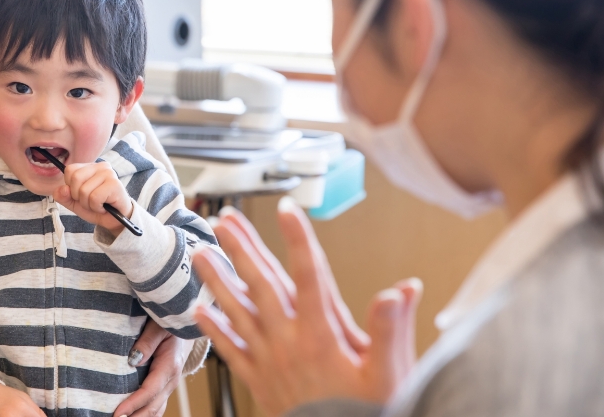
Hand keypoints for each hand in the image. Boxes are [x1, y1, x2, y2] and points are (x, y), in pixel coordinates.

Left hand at [55, 161, 132, 234]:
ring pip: (84, 191)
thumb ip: (63, 196)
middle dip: (79, 197)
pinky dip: (96, 207)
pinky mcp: (115, 184)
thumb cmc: (96, 207)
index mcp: (90, 167)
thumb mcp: (74, 202)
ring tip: (99, 205)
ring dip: (88, 204)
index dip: (71, 187)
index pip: (70, 170)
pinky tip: (104, 207)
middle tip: (91, 201)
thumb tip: (61, 189)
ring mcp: (109, 174)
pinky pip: (94, 198)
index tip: (83, 194)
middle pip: (75, 178)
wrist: (115, 221)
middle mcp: (100, 166)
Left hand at [114, 323, 188, 416]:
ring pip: (155, 411)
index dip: (133, 404)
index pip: (150, 391)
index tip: (117, 414)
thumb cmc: (169, 324)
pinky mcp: (163, 389)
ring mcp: (168, 387)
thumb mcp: (159, 326)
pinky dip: (143, 415)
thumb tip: (134, 359)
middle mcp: (170, 381)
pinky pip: (155, 407)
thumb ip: (147, 341)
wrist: (184, 328)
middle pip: (152, 407)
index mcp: (169, 366)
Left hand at [191, 199, 421, 416]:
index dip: (299, 239)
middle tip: (225, 220)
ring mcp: (270, 361)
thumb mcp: (390, 374)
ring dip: (219, 280)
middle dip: (244, 249)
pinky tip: (200, 311)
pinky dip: (215, 331)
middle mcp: (291, 342)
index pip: (310, 275)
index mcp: (323, 335)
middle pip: (263, 285)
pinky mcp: (260, 381)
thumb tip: (402, 289)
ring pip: (239, 312)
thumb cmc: (368, 414)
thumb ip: (392, 330)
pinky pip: (232, 352)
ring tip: (202, 253)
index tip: (288, 208)